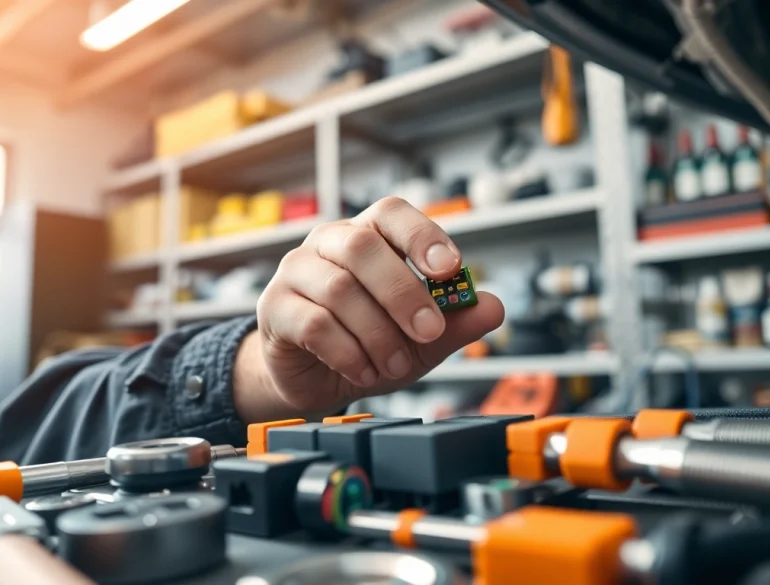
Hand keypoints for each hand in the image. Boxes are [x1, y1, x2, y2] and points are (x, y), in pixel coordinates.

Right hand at [238, 197, 503, 420]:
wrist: (313, 381)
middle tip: (430, 332)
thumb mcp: (420, 339)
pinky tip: (365, 372)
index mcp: (367, 235)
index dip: (421, 235)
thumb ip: (455, 323)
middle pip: (362, 247)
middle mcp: (327, 244)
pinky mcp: (276, 309)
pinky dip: (349, 352)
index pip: (391, 213)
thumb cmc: (367, 344)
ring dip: (378, 334)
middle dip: (404, 293)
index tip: (450, 268)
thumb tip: (493, 307)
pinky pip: (315, 324)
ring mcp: (296, 272)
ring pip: (340, 289)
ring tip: (397, 365)